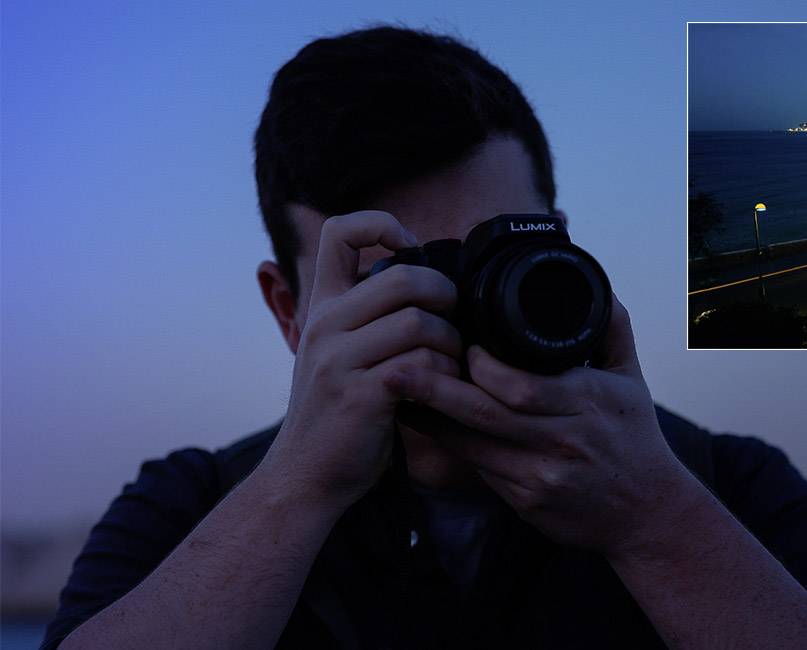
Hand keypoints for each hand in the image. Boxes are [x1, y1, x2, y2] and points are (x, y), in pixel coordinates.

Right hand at [261, 210, 461, 508]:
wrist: (305, 477)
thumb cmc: (339, 416)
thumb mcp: (340, 354)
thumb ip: (370, 318)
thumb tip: (431, 284)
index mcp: (323, 307)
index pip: (339, 231)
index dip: (382, 225)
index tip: (411, 250)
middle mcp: (325, 325)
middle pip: (404, 276)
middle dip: (445, 296)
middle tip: (453, 324)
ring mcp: (338, 359)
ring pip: (419, 321)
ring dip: (451, 344)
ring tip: (451, 366)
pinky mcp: (359, 394)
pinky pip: (421, 365)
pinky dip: (444, 376)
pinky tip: (442, 392)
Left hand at [386, 297, 695, 555]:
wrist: (647, 514)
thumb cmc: (635, 439)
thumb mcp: (632, 379)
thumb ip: (612, 330)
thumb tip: (594, 284)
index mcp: (589, 402)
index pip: (524, 385)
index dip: (484, 367)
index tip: (461, 343)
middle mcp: (564, 440)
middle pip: (489, 413)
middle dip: (438, 390)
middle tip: (398, 366)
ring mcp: (542, 475)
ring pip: (473, 444)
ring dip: (431, 419)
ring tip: (394, 392)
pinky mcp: (527, 502)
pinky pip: (479, 467)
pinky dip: (449, 444)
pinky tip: (423, 425)